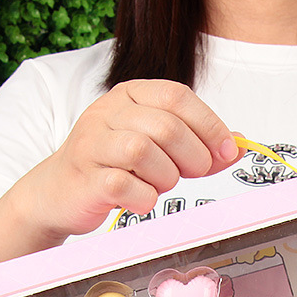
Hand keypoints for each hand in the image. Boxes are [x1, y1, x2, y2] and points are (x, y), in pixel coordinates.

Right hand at [24, 79, 242, 240]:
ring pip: (142, 151)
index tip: (228, 152)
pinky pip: (123, 184)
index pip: (178, 97)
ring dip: (166, 176)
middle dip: (193, 156)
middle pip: (166, 126)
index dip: (210, 126)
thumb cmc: (115, 168)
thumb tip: (237, 146)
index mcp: (129, 96)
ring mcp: (92, 143)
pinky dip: (142, 197)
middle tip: (194, 174)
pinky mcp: (85, 177)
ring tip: (161, 185)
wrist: (59, 192)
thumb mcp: (157, 149)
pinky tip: (142, 200)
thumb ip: (195, 145)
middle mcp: (108, 112)